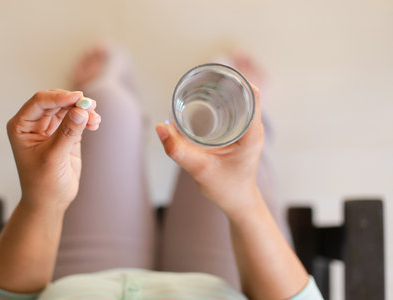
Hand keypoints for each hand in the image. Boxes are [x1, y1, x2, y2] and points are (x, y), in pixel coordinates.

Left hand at [7, 89, 100, 211]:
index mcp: (21, 126)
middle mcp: (35, 123)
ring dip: (83, 110)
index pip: (40, 102)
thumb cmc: (43, 183)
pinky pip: (77, 119)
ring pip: (68, 108)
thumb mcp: (54, 157)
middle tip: (90, 106)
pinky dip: (87, 118)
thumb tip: (81, 110)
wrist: (51, 201)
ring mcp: (51, 128)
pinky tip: (95, 123)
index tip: (78, 97)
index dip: (59, 97)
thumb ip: (67, 132)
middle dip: (73, 102)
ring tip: (95, 118)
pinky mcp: (66, 134)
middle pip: (56, 101)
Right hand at [156, 85, 262, 212]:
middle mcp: (254, 129)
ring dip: (222, 92)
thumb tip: (160, 127)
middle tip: (200, 79)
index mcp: (252, 134)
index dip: (235, 80)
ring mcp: (249, 131)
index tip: (215, 74)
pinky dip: (221, 102)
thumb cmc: (224, 188)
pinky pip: (234, 110)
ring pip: (239, 101)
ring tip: (201, 85)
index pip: (252, 95)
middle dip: (224, 83)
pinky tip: (205, 100)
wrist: (237, 202)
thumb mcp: (199, 169)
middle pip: (244, 94)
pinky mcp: (241, 134)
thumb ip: (177, 150)